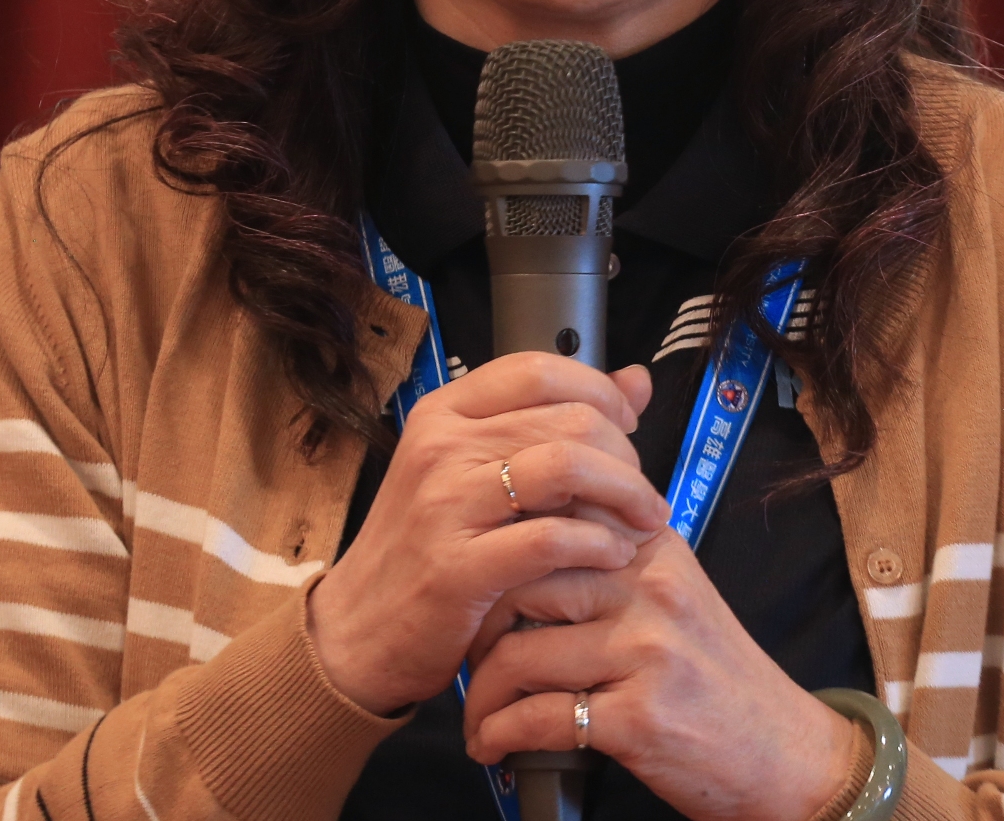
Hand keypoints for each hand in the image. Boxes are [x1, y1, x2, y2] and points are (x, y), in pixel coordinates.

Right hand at [309, 354, 666, 714]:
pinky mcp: (458, 568)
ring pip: (567, 467)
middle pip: (568, 418)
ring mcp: (445, 505)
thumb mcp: (477, 473)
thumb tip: (637, 380)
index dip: (601, 392)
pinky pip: (551, 539)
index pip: (541, 369)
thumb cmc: (428, 549)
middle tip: (640, 492)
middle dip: (625, 455)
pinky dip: (600, 545)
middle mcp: (440, 446)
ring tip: (644, 523)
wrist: (359, 633)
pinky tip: (616, 557)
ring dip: (625, 495)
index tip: (628, 427)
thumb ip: (554, 424)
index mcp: (444, 413)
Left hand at [461, 527, 865, 820]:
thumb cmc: (715, 678)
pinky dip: (499, 734)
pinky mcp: (640, 717)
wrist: (784, 752)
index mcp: (654, 549)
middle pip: (521, 580)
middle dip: (476, 625)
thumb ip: (612, 564)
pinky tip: (494, 744)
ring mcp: (647, 652)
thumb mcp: (673, 598)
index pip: (551, 520)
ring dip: (480, 694)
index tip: (477, 592)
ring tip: (477, 715)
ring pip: (518, 654)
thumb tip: (523, 544)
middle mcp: (650, 589)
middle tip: (466, 655)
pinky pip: (538, 717)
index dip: (497, 556)